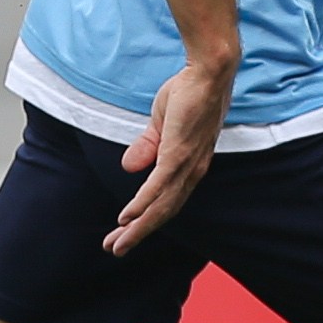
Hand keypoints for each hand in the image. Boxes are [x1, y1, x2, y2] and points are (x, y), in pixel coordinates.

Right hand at [105, 59, 235, 254]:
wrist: (207, 73)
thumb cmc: (188, 94)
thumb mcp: (162, 125)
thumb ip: (147, 147)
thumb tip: (130, 168)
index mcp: (190, 166)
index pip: (167, 202)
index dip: (146, 220)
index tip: (124, 233)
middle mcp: (192, 171)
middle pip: (163, 212)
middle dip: (138, 233)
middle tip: (116, 250)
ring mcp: (186, 164)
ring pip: (160, 206)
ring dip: (138, 227)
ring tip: (118, 243)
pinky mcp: (178, 153)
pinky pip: (157, 186)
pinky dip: (142, 204)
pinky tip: (127, 218)